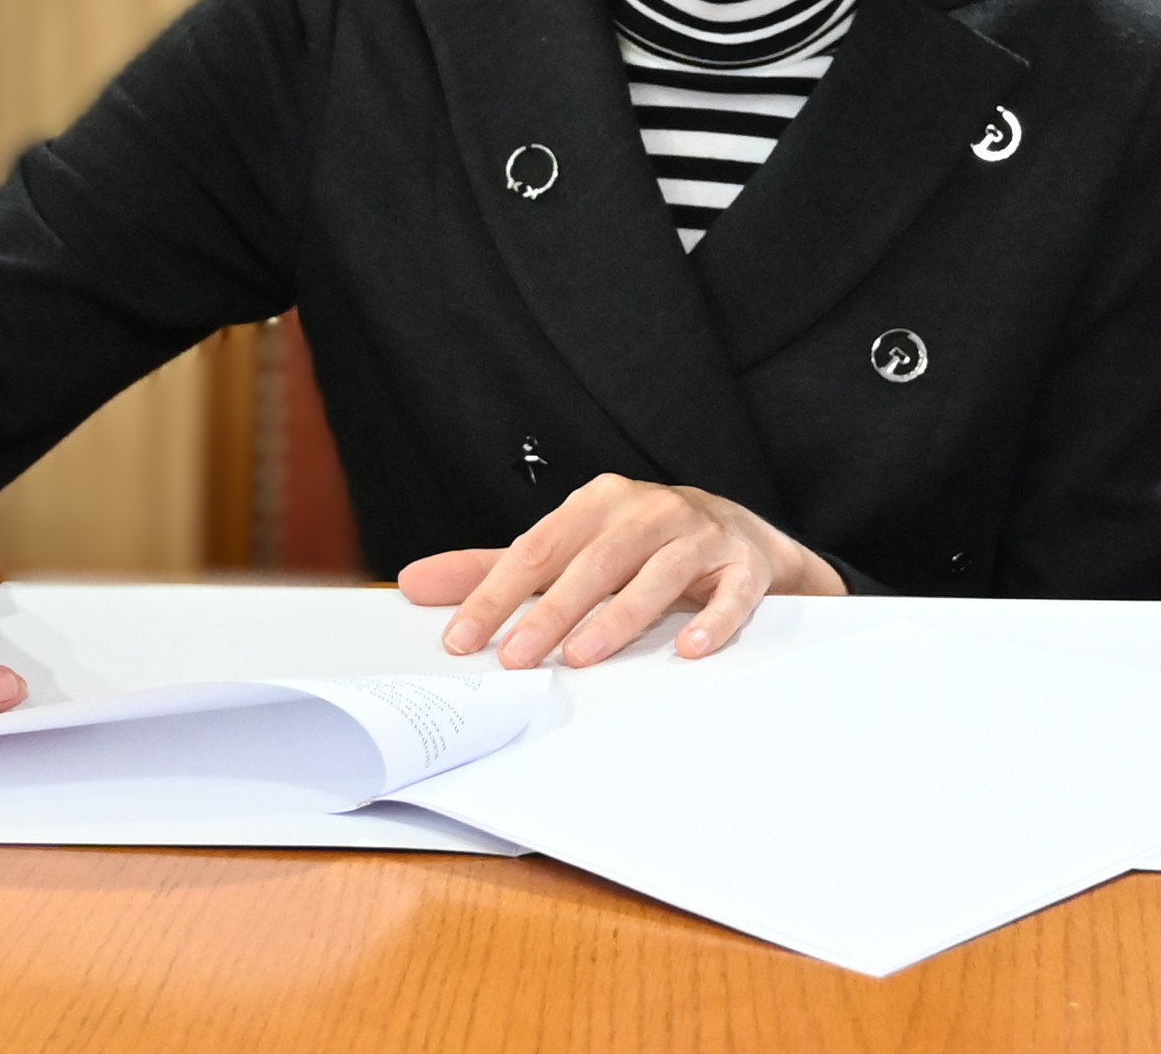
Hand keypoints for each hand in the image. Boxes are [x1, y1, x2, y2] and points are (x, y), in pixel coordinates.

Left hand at [397, 474, 841, 668]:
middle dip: (550, 611)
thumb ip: (496, 569)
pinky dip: (710, 621)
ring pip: (656, 576)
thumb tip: (415, 583)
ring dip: (618, 618)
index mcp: (598, 502)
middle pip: (593, 562)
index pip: (537, 548)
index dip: (496, 593)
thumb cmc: (644, 546)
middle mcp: (648, 510)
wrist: (744, 539)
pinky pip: (730, 594)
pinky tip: (687, 649)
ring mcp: (700, 535)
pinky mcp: (744, 564)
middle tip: (516, 657)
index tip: (463, 638)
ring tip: (582, 656)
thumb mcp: (571, 549)